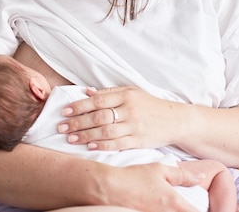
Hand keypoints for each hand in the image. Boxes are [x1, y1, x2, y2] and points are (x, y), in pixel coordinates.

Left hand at [58, 86, 183, 150]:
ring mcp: (134, 126)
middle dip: (78, 122)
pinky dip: (102, 145)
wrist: (176, 120)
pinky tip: (89, 146)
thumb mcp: (132, 92)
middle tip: (61, 127)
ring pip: (105, 131)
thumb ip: (109, 93)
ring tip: (70, 138)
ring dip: (86, 135)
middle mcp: (129, 110)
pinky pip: (117, 144)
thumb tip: (86, 92)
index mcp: (126, 96)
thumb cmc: (150, 105)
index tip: (65, 111)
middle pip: (98, 116)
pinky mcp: (139, 141)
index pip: (98, 101)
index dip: (79, 106)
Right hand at [98, 162, 202, 211]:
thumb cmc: (133, 177)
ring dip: (175, 211)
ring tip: (168, 204)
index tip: (206, 207)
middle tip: (186, 205)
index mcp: (175, 203)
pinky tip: (159, 207)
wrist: (108, 188)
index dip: (204, 211)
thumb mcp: (160, 170)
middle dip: (189, 210)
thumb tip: (201, 177)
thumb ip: (183, 175)